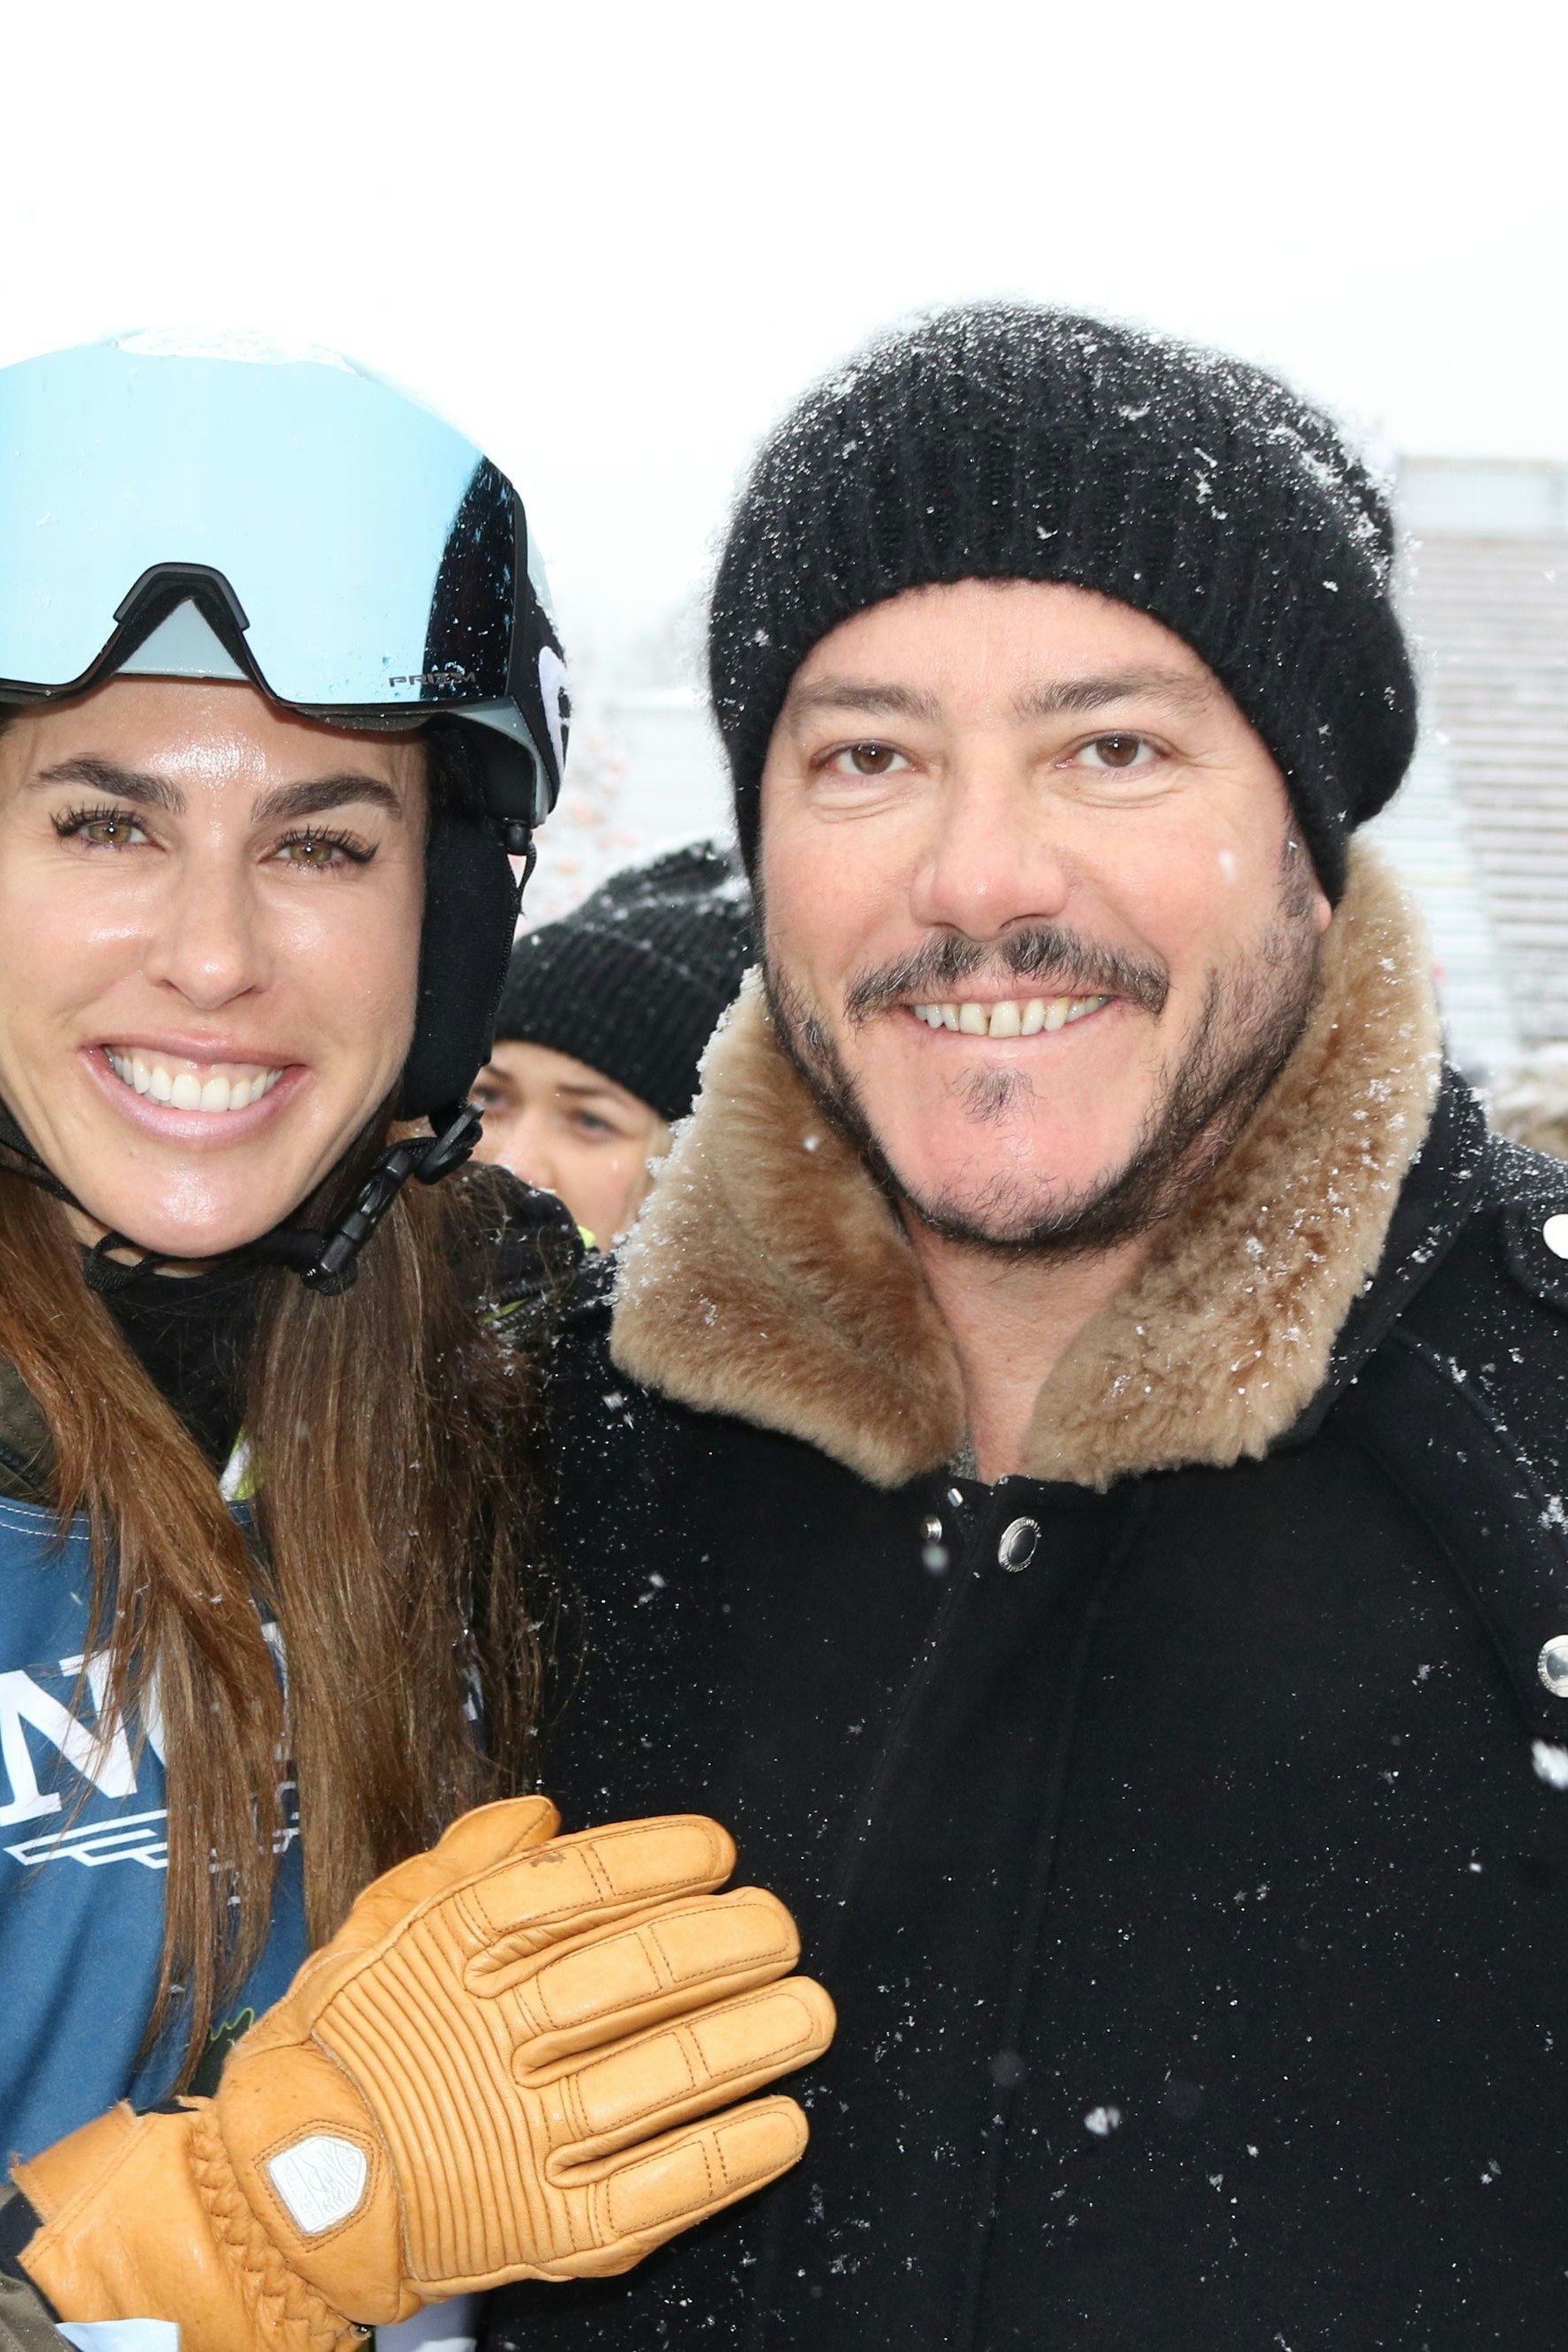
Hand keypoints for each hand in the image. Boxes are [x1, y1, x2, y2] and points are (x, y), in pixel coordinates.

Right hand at [16, 1801, 833, 2348]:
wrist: (290, 2186)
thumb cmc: (350, 2036)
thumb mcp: (384, 1919)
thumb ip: (466, 1858)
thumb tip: (546, 1815)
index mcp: (456, 1954)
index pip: (577, 1889)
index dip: (659, 1862)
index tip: (718, 1851)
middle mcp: (495, 2042)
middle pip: (637, 1978)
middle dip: (730, 1945)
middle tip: (780, 1926)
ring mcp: (526, 2141)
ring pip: (664, 2080)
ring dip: (754, 2041)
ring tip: (810, 2009)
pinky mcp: (549, 2228)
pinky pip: (657, 2191)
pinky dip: (730, 2156)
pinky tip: (786, 2121)